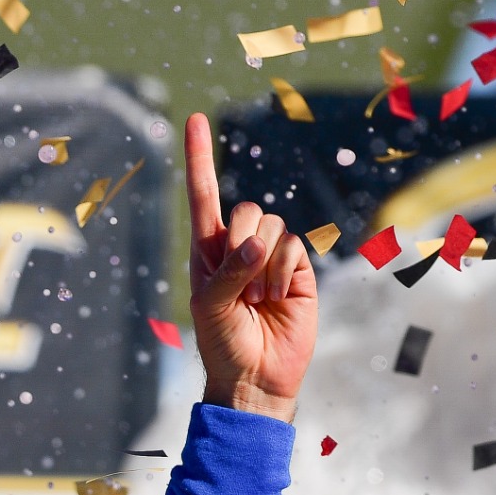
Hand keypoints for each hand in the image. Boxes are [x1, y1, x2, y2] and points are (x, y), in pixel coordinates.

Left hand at [183, 113, 317, 422]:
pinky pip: (294, 247)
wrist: (257, 376)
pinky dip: (284, 272)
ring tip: (258, 299)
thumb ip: (230, 270)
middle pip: (246, 211)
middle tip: (240, 288)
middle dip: (242, 246)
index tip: (195, 118)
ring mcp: (272, 256)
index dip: (201, 157)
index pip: (203, 195)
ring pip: (273, 227)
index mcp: (207, 250)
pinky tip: (278, 298)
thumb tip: (259, 242)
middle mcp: (239, 246)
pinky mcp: (300, 267)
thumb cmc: (222, 342)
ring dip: (264, 266)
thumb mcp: (210, 306)